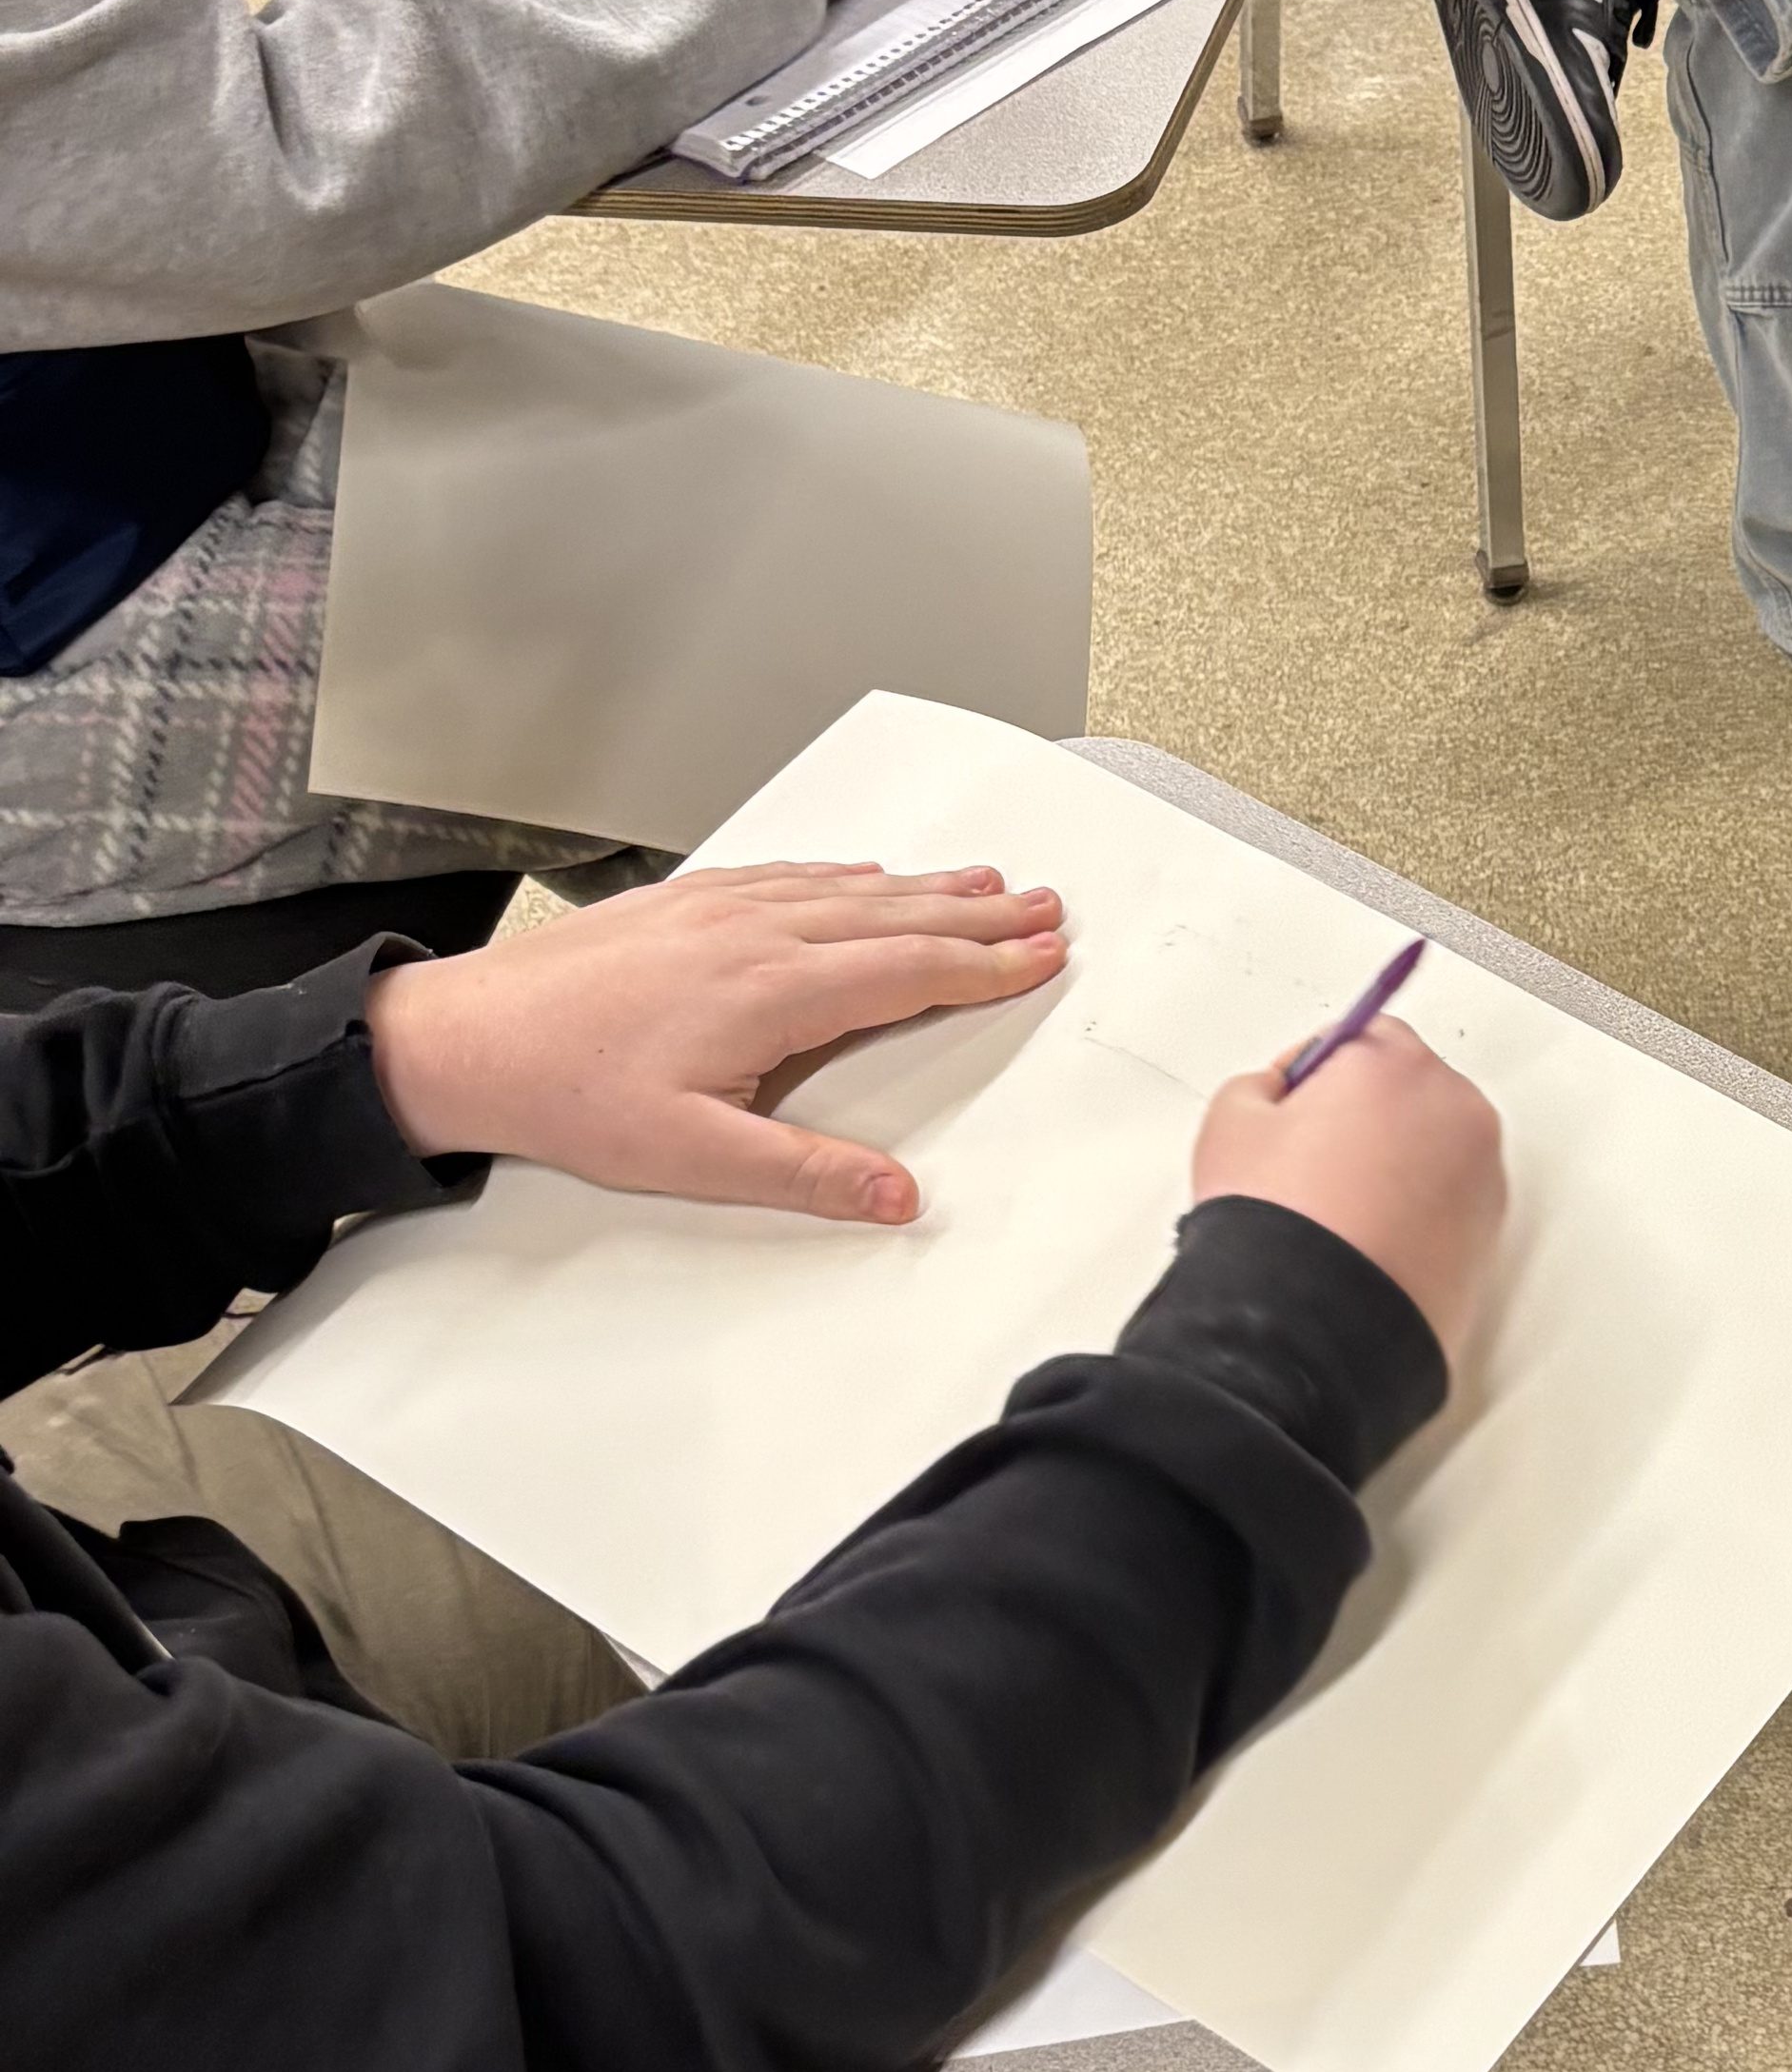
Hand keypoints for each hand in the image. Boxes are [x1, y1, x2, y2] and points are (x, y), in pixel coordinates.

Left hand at [364, 863, 1068, 1222]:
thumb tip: (897, 1197)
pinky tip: (866, 874)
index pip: (909, 972)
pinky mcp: (684, 899)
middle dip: (982, 913)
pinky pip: (792, 875)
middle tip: (1048, 904)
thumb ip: (803, 1174)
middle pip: (897, 916)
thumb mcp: (690, 1159)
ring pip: (850, 889)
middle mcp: (758, 933)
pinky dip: (849, 874)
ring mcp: (721, 907)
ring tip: (987, 881)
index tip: (1045, 955)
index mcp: (773, 992)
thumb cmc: (567, 1095)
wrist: (462, 1039)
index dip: (987, 965)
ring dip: (927, 886)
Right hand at [1194, 1019, 1508, 1389]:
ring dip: (1394, 1166)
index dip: (1317, 1073)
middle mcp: (1456, 1110)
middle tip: (1306, 1167)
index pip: (1363, 1036)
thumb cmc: (1281, 1228)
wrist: (1316, 1330)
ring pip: (1433, 1149)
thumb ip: (1262, 1083)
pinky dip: (1418, 1214)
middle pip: (1406, 1091)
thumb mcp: (1231, 1124)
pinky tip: (1367, 1244)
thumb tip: (1281, 1093)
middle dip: (1362, 1117)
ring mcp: (1482, 1175)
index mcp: (1397, 1065)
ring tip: (1335, 1216)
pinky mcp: (1491, 1235)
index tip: (1292, 1106)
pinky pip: (1450, 1203)